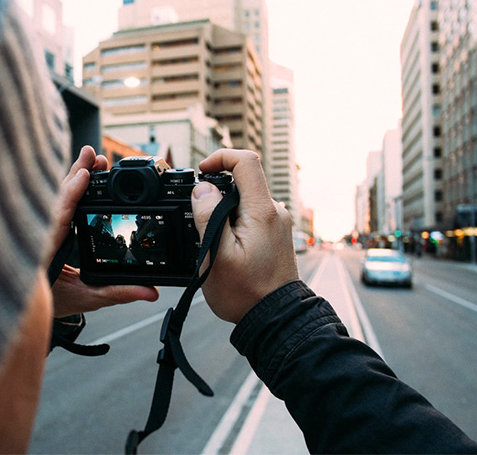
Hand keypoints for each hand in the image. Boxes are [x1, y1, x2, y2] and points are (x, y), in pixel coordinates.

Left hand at [48, 146, 158, 316]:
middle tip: (94, 157)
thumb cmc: (53, 304)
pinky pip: (56, 204)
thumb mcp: (88, 298)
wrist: (29, 310)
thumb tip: (150, 291)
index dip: (69, 195)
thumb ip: (118, 292)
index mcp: (43, 253)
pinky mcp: (46, 228)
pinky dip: (69, 189)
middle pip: (55, 199)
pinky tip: (81, 176)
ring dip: (73, 178)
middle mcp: (39, 236)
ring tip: (92, 161)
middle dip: (76, 175)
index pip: (56, 218)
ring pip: (54, 198)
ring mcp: (41, 230)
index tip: (83, 175)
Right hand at [191, 149, 298, 323]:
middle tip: (200, 220)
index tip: (202, 172)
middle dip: (217, 193)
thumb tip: (202, 189)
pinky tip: (227, 249)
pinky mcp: (274, 234)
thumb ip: (208, 217)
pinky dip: (234, 223)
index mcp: (261, 211)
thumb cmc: (245, 293)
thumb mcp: (216, 256)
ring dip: (224, 212)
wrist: (274, 318)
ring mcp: (276, 223)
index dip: (220, 158)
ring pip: (244, 200)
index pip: (246, 162)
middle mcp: (274, 212)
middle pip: (243, 181)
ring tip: (214, 243)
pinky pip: (250, 215)